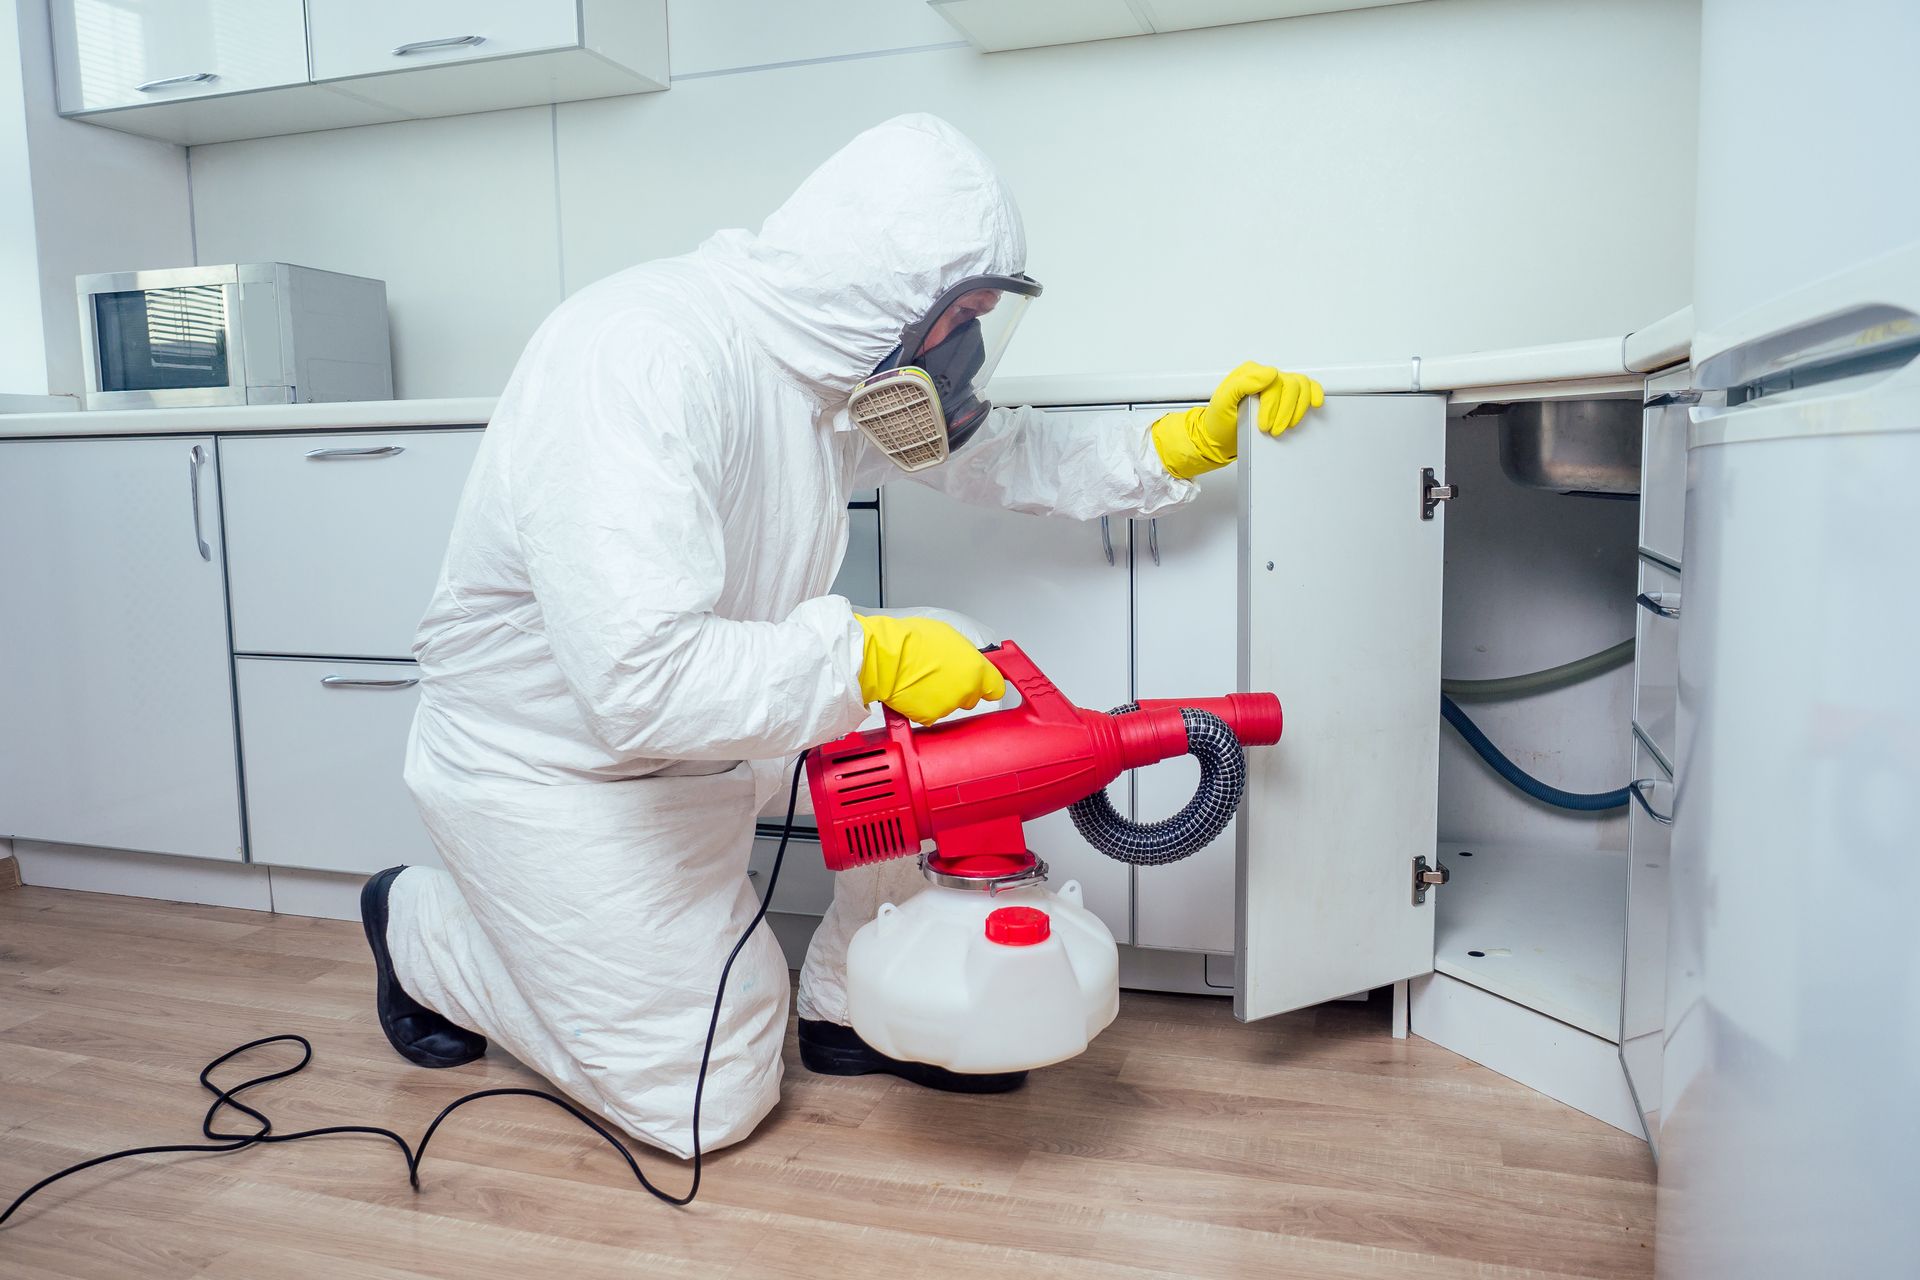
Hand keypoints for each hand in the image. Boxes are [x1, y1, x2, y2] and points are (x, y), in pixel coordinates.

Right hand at [854, 614, 1005, 725]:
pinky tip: (913, 690)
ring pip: (950, 705)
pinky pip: (930, 713)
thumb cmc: (911, 641)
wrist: (884, 658)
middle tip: (942, 676)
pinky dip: (923, 705)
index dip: (988, 686)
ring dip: (939, 696)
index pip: (996, 687)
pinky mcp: (930, 717)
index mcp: (976, 669)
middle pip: (971, 697)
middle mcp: (966, 690)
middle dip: (960, 689)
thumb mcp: (948, 635)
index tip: (984, 685)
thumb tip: (966, 658)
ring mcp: (948, 706)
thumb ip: (965, 654)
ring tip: (922, 678)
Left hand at [1151, 362, 1324, 478]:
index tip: (1264, 425)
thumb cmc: (1220, 422)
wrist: (1219, 438)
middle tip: (1272, 430)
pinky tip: (1314, 404)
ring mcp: (1278, 385)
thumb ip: (1241, 384)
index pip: (1273, 381)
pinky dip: (1314, 394)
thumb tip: (1269, 373)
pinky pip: (1308, 388)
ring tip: (1286, 426)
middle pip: (1290, 385)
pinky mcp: (1286, 396)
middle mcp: (1265, 376)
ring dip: (1297, 409)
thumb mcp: (1222, 403)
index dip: (1273, 405)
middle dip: (1284, 412)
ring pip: (1302, 386)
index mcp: (1250, 373)